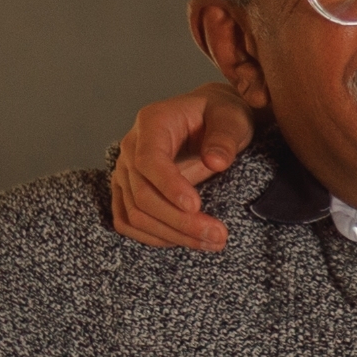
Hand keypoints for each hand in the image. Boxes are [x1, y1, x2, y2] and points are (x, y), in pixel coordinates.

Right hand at [107, 87, 251, 253]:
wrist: (209, 119)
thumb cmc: (220, 115)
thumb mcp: (231, 118)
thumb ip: (225, 137)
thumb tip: (216, 161)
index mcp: (152, 123)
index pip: (148, 160)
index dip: (169, 186)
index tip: (196, 205)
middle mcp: (131, 147)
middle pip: (142, 194)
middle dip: (180, 220)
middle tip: (219, 235)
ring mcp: (125, 171)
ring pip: (135, 213)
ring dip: (173, 234)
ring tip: (212, 242)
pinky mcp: (127, 190)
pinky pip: (127, 221)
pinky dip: (153, 236)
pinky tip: (184, 240)